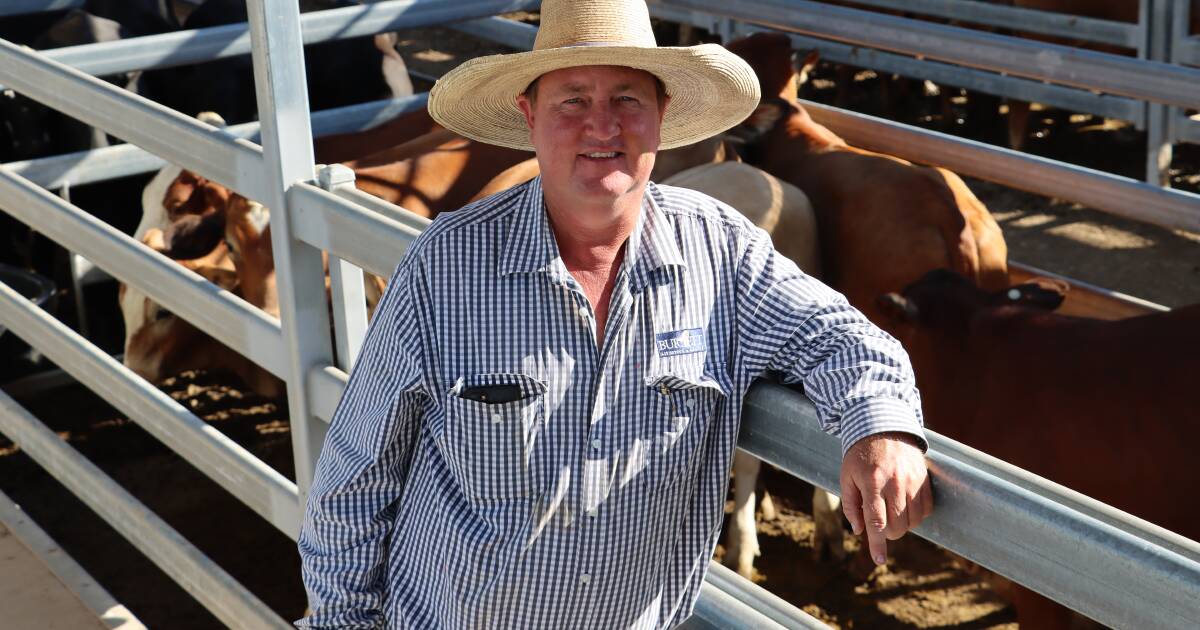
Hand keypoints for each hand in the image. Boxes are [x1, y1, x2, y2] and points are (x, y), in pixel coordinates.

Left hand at [840, 431, 932, 565]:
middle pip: (897, 525)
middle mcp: (895, 482)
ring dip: (902, 525)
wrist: (884, 428)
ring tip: (891, 511)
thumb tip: (859, 531)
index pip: (876, 521)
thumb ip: (850, 505)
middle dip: (887, 534)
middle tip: (880, 525)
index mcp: (872, 481)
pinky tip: (905, 506)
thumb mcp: (846, 477)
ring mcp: (912, 481)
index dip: (878, 543)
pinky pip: (926, 510)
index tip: (879, 560)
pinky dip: (916, 516)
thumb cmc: (860, 456)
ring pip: (913, 521)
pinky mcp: (925, 479)